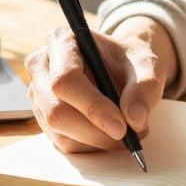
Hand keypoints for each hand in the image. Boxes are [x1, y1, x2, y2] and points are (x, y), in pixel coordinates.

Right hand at [24, 17, 176, 152]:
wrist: (120, 66)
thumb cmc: (129, 60)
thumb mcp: (147, 65)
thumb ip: (145, 88)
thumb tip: (135, 119)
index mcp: (62, 40)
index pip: (65, 80)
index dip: (92, 107)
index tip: (121, 127)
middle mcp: (42, 66)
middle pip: (56, 110)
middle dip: (95, 131)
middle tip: (129, 136)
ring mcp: (38, 93)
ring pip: (59, 131)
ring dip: (96, 140)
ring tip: (128, 131)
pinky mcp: (43, 116)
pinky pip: (63, 142)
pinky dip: (91, 145)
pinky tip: (110, 133)